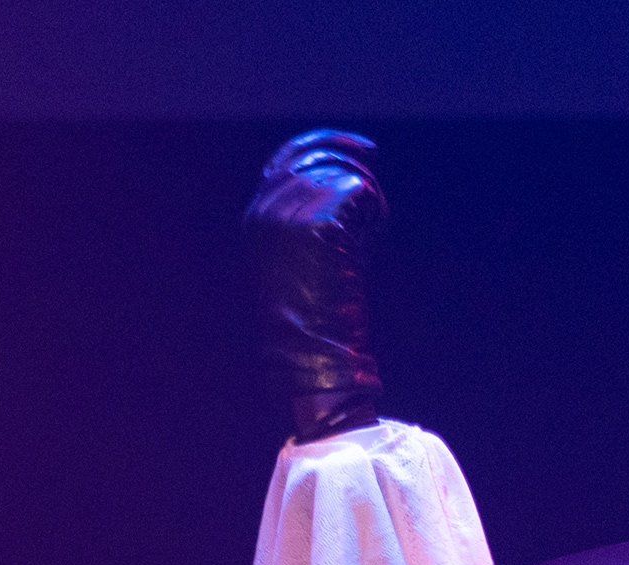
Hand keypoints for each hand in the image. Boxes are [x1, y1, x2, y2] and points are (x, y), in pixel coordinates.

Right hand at [246, 129, 387, 442]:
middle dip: (345, 156)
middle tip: (370, 153)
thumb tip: (347, 187)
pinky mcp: (317, 227)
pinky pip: (356, 192)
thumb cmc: (313, 319)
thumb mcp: (304, 261)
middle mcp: (265, 211)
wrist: (309, 354)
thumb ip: (314, 222)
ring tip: (371, 223)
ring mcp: (288, 218)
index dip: (322, 145)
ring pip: (336, 173)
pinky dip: (372, 208)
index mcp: (255, 217)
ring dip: (362, 192)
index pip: (286, 160)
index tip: (359, 150)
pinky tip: (373, 231)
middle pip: (312, 159)